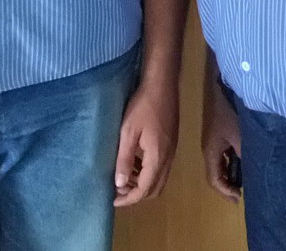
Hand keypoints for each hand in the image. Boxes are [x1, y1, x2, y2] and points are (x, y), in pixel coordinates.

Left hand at [113, 77, 178, 206]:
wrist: (162, 85)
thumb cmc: (143, 106)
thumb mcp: (128, 132)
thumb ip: (125, 159)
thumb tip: (120, 184)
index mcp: (157, 157)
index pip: (145, 189)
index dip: (129, 199)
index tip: (113, 200)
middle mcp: (168, 158)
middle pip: (155, 188)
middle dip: (137, 194)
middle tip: (118, 190)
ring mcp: (172, 150)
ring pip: (159, 178)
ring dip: (143, 183)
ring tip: (124, 177)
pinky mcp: (171, 143)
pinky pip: (161, 167)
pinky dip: (148, 173)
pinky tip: (135, 162)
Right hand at [201, 77, 240, 202]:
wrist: (222, 87)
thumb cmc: (229, 112)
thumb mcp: (240, 135)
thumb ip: (244, 154)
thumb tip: (251, 171)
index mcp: (211, 151)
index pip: (214, 179)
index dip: (225, 191)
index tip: (239, 198)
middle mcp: (209, 148)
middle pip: (215, 173)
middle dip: (228, 185)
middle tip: (242, 192)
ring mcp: (214, 140)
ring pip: (220, 163)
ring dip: (230, 173)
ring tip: (245, 179)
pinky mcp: (219, 133)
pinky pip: (224, 153)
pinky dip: (232, 161)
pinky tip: (244, 160)